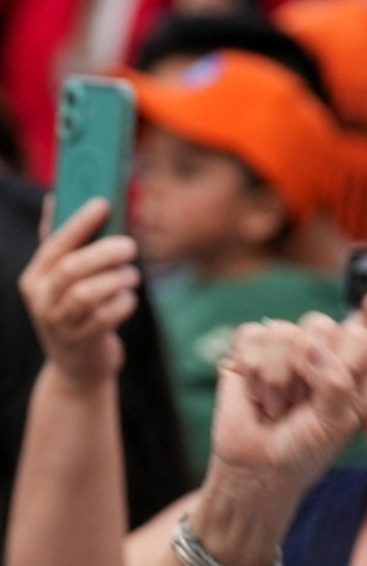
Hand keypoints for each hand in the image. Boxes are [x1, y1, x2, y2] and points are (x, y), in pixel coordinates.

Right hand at [18, 197, 139, 390]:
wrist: (77, 367)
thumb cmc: (76, 313)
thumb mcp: (61, 282)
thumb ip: (62, 245)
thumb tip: (57, 197)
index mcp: (35, 277)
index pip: (55, 244)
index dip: (80, 223)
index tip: (103, 203)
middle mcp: (41, 299)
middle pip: (71, 269)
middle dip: (103, 253)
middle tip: (130, 245)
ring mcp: (59, 323)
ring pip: (86, 294)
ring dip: (115, 280)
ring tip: (133, 274)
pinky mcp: (82, 342)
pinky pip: (104, 318)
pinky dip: (121, 305)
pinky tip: (130, 298)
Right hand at [210, 313, 366, 497]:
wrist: (258, 468)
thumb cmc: (305, 448)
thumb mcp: (336, 423)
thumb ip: (336, 384)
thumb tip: (310, 348)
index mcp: (351, 364)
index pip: (358, 336)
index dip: (344, 366)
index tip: (332, 402)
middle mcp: (319, 348)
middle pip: (320, 325)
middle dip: (307, 375)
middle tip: (300, 406)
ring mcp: (283, 345)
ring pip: (283, 332)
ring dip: (278, 381)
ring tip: (277, 406)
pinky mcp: (248, 347)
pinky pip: (252, 335)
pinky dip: (253, 372)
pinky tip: (255, 393)